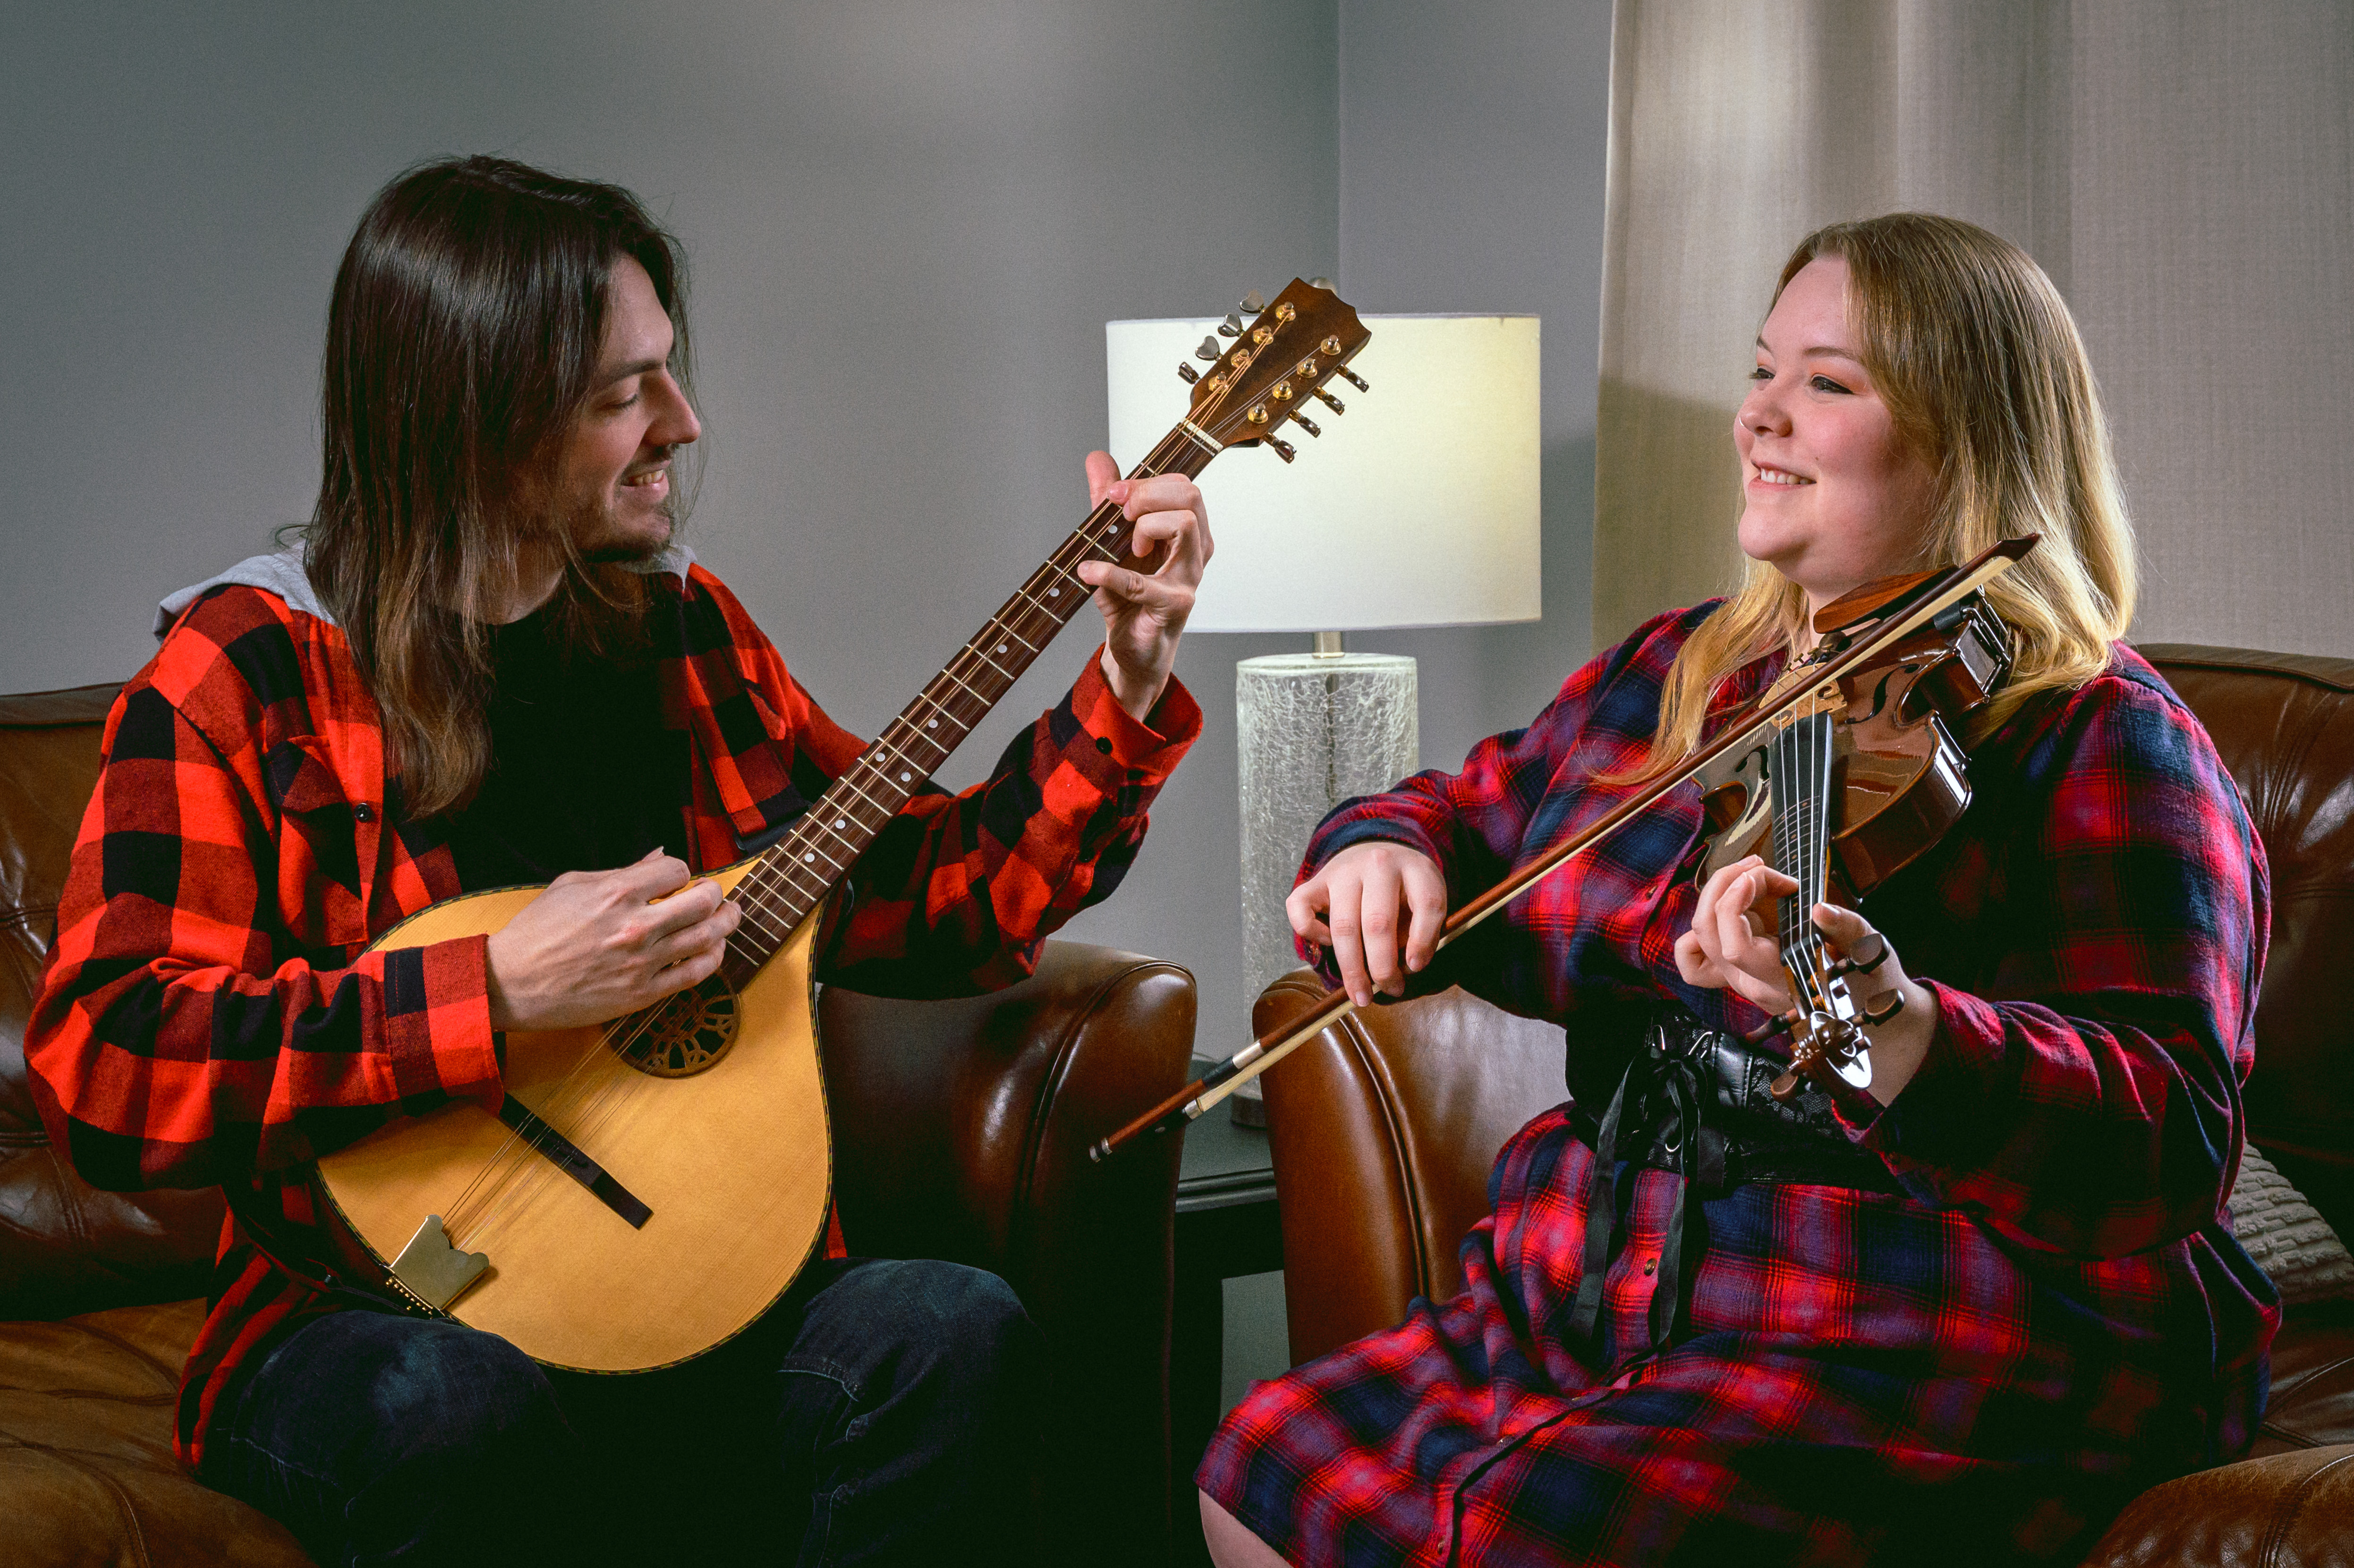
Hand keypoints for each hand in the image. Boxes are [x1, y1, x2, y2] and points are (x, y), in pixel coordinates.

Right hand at [483, 851, 743, 1032]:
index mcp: (616, 893)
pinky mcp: (643, 993)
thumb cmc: (537, 931)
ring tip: (729, 917)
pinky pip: (694, 975)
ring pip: (707, 938)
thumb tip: (660, 856)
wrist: (510, 984)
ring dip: (725, 924)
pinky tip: (714, 949)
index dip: (681, 872)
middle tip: (717, 895)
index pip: (677, 870)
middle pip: (703, 902)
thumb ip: (622, 871)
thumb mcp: (572, 885)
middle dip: (716, 894)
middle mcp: (635, 926)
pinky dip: (713, 958)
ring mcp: (642, 962)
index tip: (677, 880)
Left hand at [1076, 450, 1211, 720]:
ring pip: (1184, 525)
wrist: (1133, 646)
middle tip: (1122, 513)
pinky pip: (1142, 581)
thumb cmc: (1129, 595)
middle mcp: (1197, 551)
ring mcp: (1189, 578)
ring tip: (1126, 547)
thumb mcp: (1113, 540)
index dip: (1146, 482)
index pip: (1183, 487)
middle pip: (1190, 497)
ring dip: (1145, 527)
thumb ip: (1109, 501)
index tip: (1115, 494)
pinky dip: (1109, 573)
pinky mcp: (1172, 605)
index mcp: (1189, 531)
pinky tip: (1089, 571)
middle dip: (1148, 494)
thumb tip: (1097, 458)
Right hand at [1287, 842, 1447, 1007]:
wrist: (1373, 848)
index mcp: (1415, 868)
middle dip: (1383, 967)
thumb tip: (1405, 967)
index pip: (1426, 904)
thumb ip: (1422, 929)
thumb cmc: (1403, 886)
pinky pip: (1301, 910)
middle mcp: (1378, 864)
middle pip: (1378, 923)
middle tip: (1390, 990)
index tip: (1416, 967)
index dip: (1423, 941)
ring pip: (1343, 926)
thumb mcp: (1424, 897)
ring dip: (1352, 968)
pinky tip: (1328, 944)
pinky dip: (1312, 933)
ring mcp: (1343, 871)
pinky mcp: (1315, 880)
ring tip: (1361, 995)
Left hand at [1673, 854, 1935, 1105]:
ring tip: (1751, 874)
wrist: (1865, 1012)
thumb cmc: (1866, 979)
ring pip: (1698, 934)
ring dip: (1717, 893)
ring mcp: (1736, 978)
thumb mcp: (1868, 949)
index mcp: (1779, 980)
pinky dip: (1703, 924)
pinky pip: (1695, 953)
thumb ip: (1844, 928)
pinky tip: (1732, 907)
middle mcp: (1749, 983)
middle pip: (1707, 930)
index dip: (1736, 902)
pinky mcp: (1733, 969)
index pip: (1734, 946)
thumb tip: (1820, 910)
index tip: (1761, 875)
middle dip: (1727, 885)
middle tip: (1760, 867)